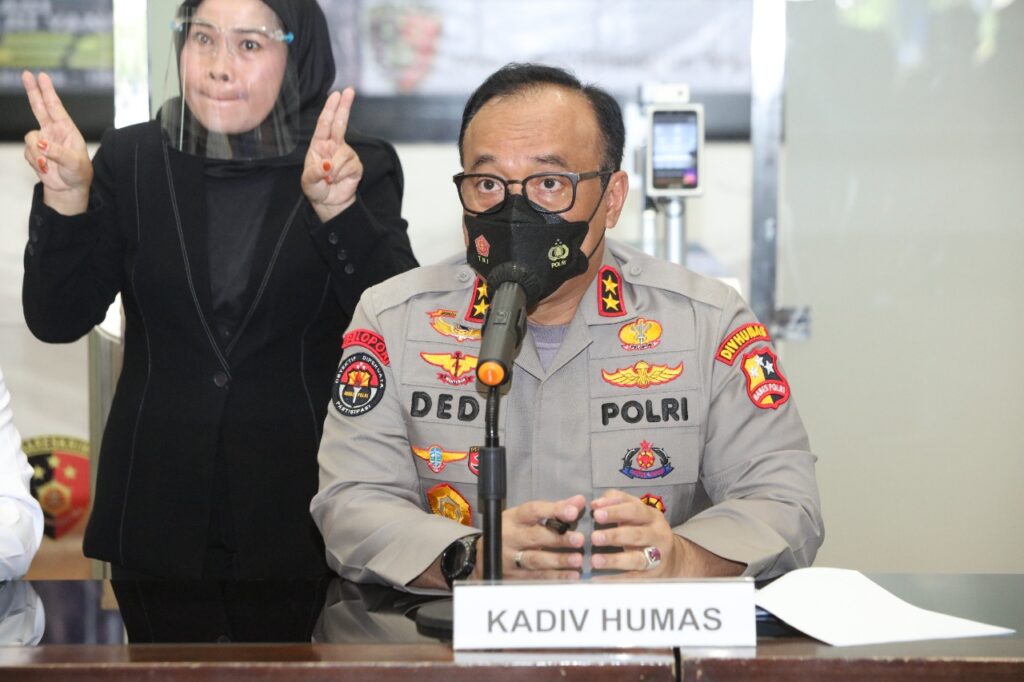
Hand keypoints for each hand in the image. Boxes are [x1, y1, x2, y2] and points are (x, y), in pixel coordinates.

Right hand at [22, 71, 92, 214]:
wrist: (69, 188)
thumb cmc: (78, 173)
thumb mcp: (74, 163)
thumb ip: (58, 152)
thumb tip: (41, 142)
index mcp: (67, 129)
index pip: (55, 107)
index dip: (47, 91)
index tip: (42, 76)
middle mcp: (53, 131)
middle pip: (39, 107)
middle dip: (32, 91)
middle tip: (26, 74)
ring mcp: (42, 140)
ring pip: (30, 139)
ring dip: (37, 153)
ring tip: (48, 166)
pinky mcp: (34, 151)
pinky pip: (27, 153)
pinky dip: (35, 162)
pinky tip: (45, 169)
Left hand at [302, 88, 361, 222]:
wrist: (330, 202)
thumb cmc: (316, 188)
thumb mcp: (308, 182)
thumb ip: (314, 172)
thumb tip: (326, 165)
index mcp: (319, 145)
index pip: (324, 123)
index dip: (330, 108)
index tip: (336, 94)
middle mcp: (333, 146)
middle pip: (340, 123)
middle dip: (344, 107)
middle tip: (349, 90)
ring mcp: (345, 154)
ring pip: (342, 154)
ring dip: (334, 170)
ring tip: (329, 179)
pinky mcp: (355, 165)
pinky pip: (349, 166)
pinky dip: (341, 175)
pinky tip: (338, 180)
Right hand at [472, 494, 585, 579]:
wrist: (484, 557)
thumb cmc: (512, 532)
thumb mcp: (526, 517)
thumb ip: (554, 509)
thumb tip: (579, 501)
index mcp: (513, 518)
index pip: (533, 511)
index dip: (554, 510)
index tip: (573, 511)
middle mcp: (510, 537)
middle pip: (534, 537)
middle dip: (558, 538)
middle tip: (579, 539)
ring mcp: (510, 558)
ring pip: (535, 560)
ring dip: (558, 560)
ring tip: (577, 559)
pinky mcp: (514, 577)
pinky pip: (537, 577)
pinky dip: (556, 577)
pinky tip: (571, 575)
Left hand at [589, 489, 684, 577]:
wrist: (670, 555)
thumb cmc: (644, 527)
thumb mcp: (635, 510)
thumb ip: (616, 501)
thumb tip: (596, 504)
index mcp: (652, 516)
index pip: (635, 510)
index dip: (615, 511)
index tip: (596, 513)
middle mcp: (657, 535)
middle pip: (637, 535)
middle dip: (615, 536)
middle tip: (595, 537)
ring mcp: (657, 556)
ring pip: (637, 559)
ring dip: (615, 560)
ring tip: (595, 560)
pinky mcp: (651, 574)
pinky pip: (633, 578)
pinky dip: (616, 579)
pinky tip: (599, 579)